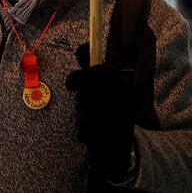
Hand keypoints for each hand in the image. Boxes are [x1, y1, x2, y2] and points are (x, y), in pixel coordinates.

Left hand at [65, 44, 136, 181]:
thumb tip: (82, 46)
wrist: (119, 146)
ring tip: (93, 122)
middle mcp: (121, 99)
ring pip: (81, 116)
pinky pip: (83, 133)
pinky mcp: (111, 139)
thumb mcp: (103, 87)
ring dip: (81, 120)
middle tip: (87, 109)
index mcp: (119, 83)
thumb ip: (90, 69)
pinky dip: (83, 135)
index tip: (70, 87)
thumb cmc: (106, 111)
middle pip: (83, 98)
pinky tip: (93, 135)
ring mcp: (117, 119)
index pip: (93, 75)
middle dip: (80, 105)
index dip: (76, 79)